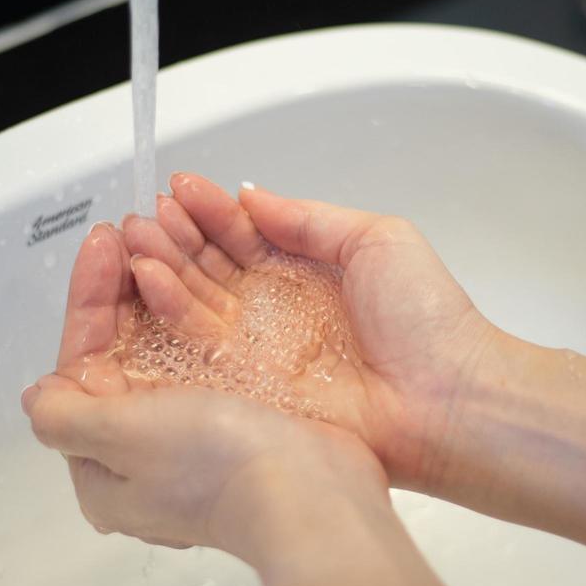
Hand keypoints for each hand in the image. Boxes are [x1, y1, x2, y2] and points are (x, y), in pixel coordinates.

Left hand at [23, 218, 387, 561]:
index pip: (80, 367)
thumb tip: (37, 398)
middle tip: (131, 231)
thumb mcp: (120, 436)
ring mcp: (193, 439)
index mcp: (105, 469)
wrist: (311, 495)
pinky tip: (207, 273)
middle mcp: (144, 455)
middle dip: (122, 291)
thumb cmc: (215, 469)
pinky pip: (206, 353)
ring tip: (166, 237)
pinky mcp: (240, 421)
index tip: (102, 247)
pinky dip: (199, 311)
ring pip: (164, 346)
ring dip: (160, 290)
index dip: (89, 302)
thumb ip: (65, 416)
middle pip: (121, 352)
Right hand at [120, 173, 499, 493]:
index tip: (182, 187)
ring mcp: (258, 350)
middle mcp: (274, 311)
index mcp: (305, 273)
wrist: (448, 398)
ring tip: (138, 236)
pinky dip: (169, 311)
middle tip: (148, 212)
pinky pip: (198, 346)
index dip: (210, 211)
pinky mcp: (247, 388)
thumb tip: (254, 195)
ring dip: (162, 266)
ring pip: (194, 301)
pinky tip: (148, 280)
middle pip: (210, 266)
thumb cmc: (429, 320)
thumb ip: (309, 218)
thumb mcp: (375, 238)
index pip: (243, 235)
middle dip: (175, 235)